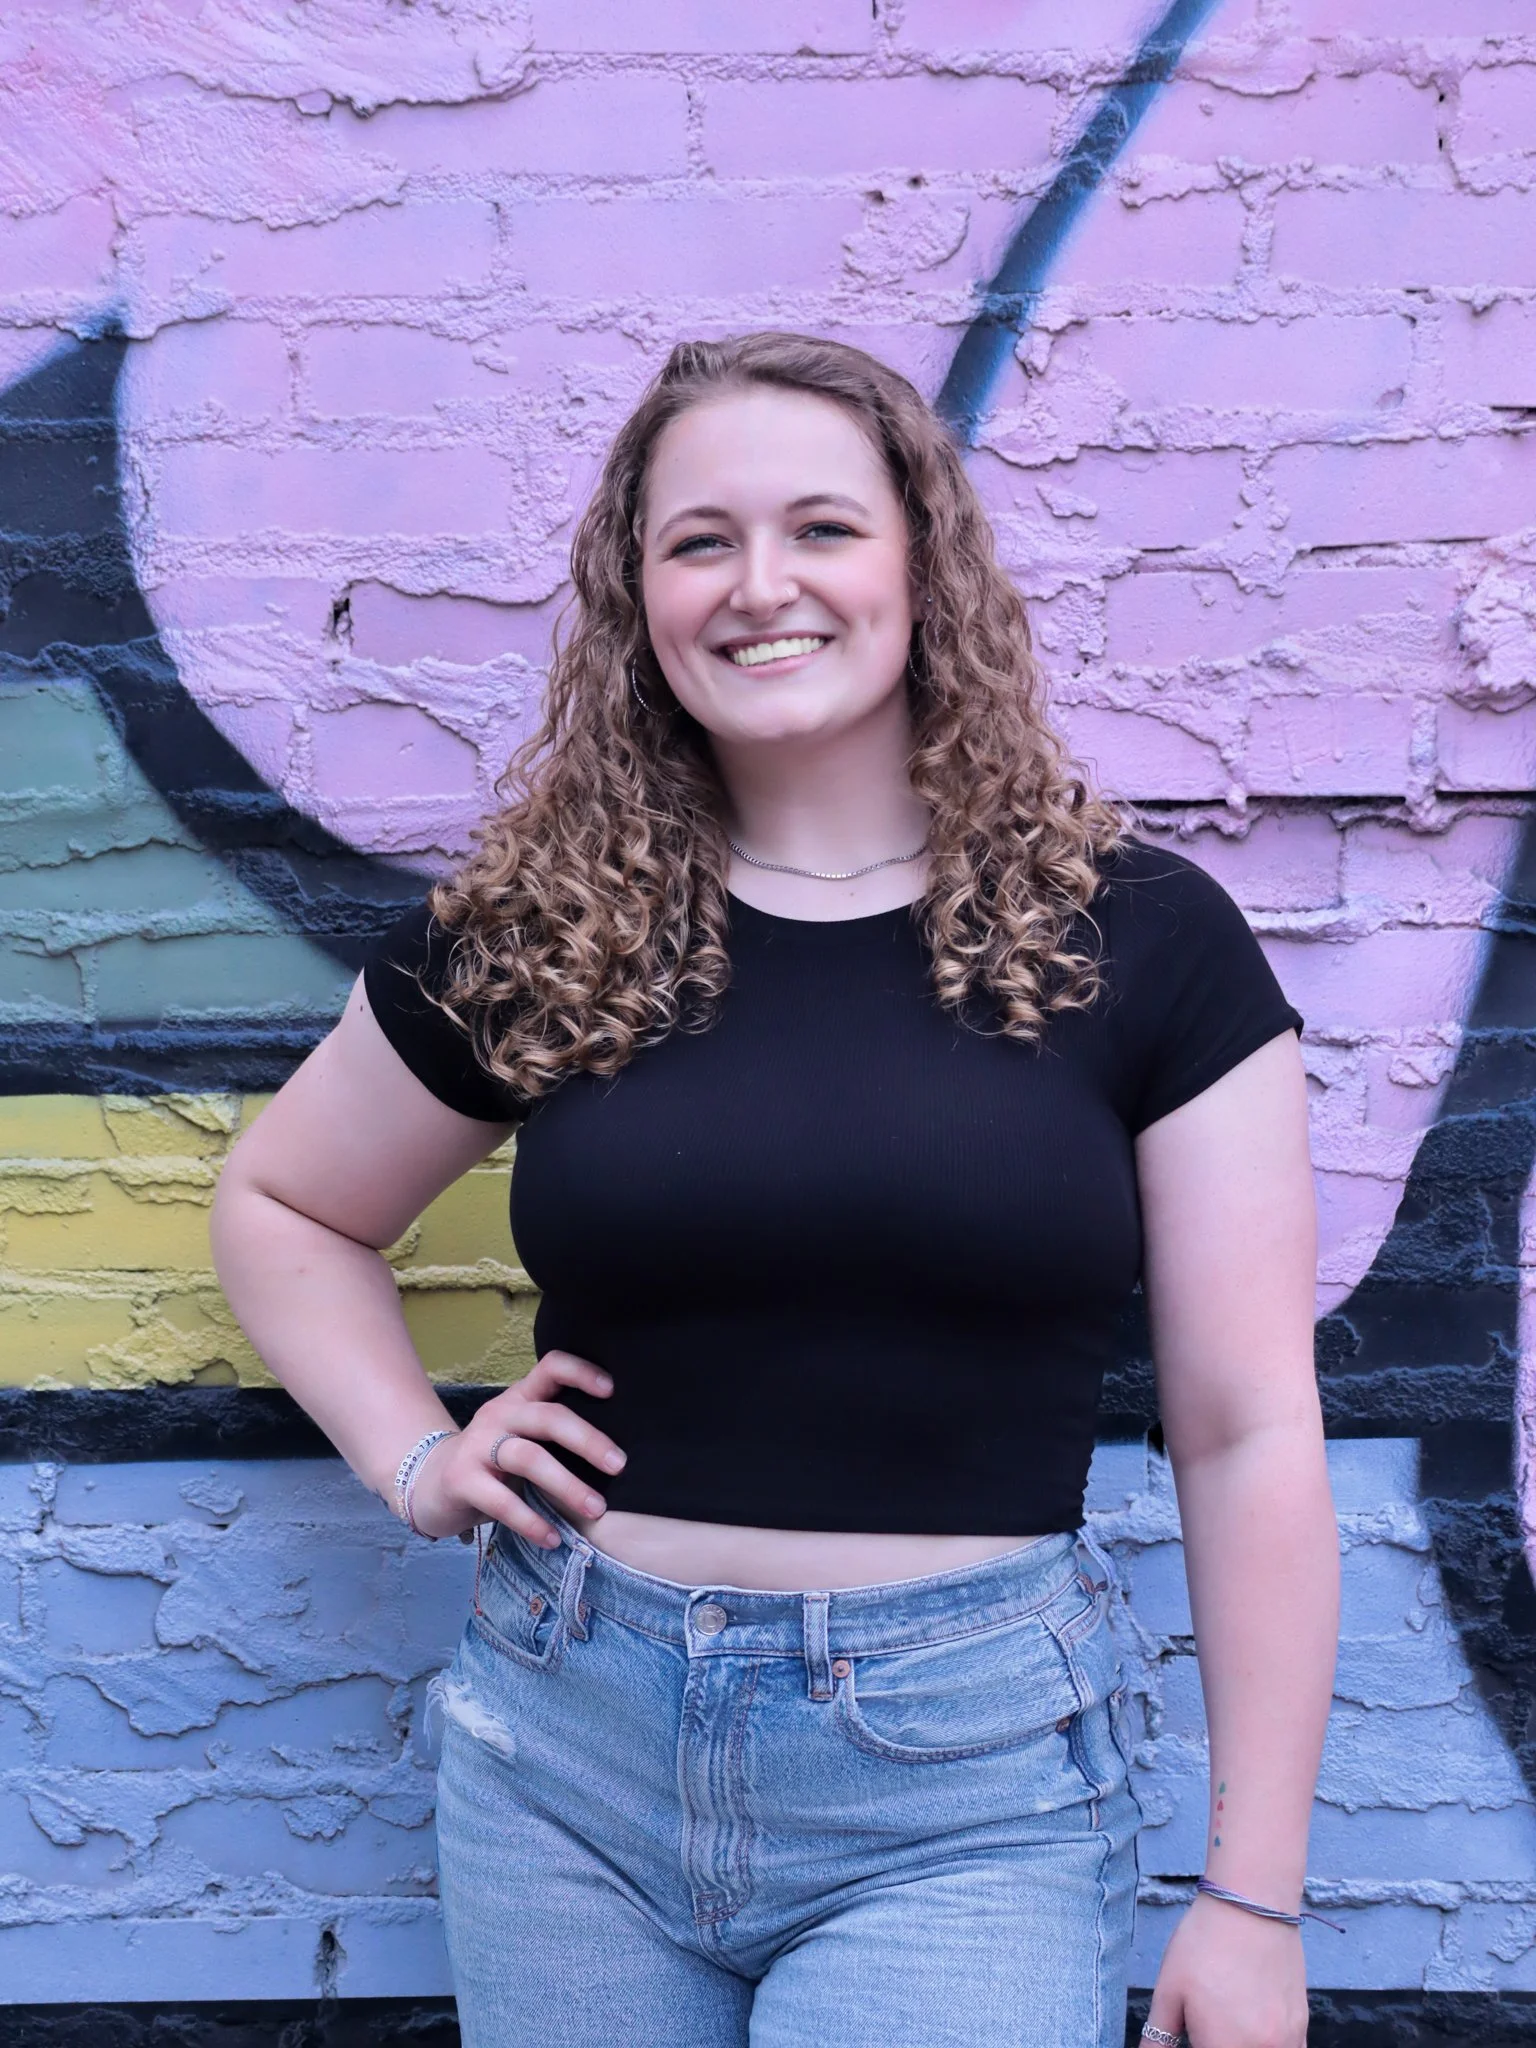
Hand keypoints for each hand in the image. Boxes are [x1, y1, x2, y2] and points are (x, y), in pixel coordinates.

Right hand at [406, 1351, 624, 1544]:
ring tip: (596, 1510)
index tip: (612, 1390)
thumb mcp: (521, 1436)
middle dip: (588, 1441)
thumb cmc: (492, 1461)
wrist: (428, 1482)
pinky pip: (502, 1501)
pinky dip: (532, 1522)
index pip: (550, 1368)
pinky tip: (552, 1538)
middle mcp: (499, 1415)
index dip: (581, 1373)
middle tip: (619, 1466)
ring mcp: (478, 1446)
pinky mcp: (462, 1480)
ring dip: (568, 1486)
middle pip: (549, 1417)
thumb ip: (554, 1434)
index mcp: (519, 1398)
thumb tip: (616, 1453)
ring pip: (529, 1458)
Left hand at [1145, 1890, 1307, 2047]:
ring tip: (1227, 2021)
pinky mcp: (1302, 2027)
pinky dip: (1269, 2046)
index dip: (1196, 2045)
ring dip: (1242, 2045)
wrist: (1252, 1905)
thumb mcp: (1169, 1990)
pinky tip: (1253, 2027)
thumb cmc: (1204, 1944)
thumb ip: (1158, 2037)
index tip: (1192, 2035)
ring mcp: (1287, 2042)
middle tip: (1207, 2023)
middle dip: (1216, 2044)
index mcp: (1223, 2047)